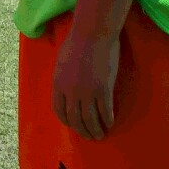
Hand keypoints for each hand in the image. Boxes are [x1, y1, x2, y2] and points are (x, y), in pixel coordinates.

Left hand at [50, 25, 119, 139]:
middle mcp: (70, 92)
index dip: (67, 121)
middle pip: (75, 119)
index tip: (74, 126)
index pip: (60, 111)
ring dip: (96, 130)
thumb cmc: (77, 42)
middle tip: (90, 136)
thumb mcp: (61, 62)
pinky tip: (110, 122)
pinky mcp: (103, 89)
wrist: (93, 32)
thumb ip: (63, 79)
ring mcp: (87, 92)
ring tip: (100, 135)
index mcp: (58, 84)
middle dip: (83, 131)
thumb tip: (66, 92)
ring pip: (90, 119)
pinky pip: (105, 111)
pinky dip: (108, 120)